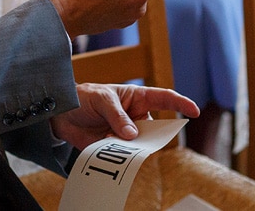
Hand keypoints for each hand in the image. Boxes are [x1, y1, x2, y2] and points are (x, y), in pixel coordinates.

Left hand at [51, 83, 199, 147]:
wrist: (60, 113)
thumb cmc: (83, 97)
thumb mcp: (101, 99)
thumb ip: (117, 116)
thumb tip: (133, 135)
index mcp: (136, 98)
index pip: (164, 99)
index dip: (181, 104)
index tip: (194, 112)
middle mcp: (135, 117)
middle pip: (155, 129)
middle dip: (151, 136)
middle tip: (135, 136)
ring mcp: (126, 134)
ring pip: (141, 146)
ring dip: (132, 148)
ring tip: (112, 139)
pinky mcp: (114, 148)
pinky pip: (124, 157)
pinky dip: (119, 157)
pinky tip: (106, 149)